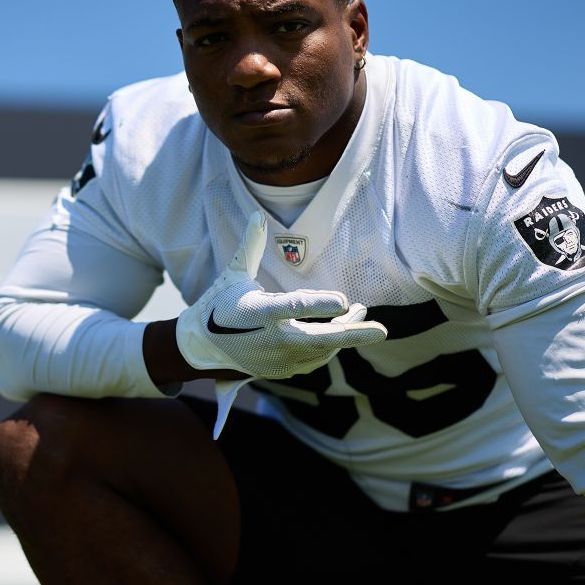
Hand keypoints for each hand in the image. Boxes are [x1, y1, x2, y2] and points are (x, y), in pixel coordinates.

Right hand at [176, 211, 387, 379]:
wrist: (202, 347)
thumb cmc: (220, 305)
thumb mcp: (233, 274)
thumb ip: (250, 247)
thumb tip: (256, 214)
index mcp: (257, 313)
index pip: (293, 308)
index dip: (319, 304)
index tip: (345, 301)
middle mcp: (270, 339)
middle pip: (318, 339)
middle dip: (352, 335)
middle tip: (381, 331)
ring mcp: (277, 359)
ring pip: (322, 350)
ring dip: (346, 335)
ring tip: (364, 317)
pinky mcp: (282, 370)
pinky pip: (314, 359)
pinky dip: (330, 346)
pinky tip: (342, 331)